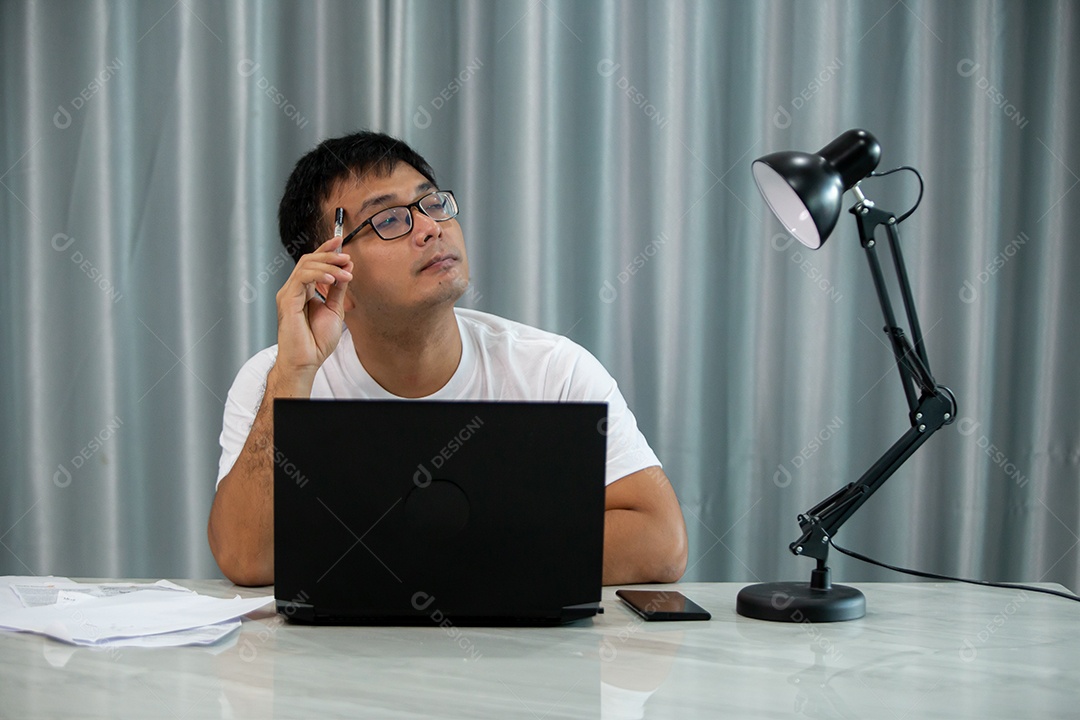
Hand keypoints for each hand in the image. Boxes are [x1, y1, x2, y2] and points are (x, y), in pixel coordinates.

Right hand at [274, 237, 353, 378]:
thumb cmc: (317, 341)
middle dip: (329, 255)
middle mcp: (294, 290)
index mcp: (304, 291)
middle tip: (347, 258)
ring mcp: (289, 294)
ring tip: (345, 273)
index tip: (339, 240)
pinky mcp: (286, 300)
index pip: (313, 263)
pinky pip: (301, 278)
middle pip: (308, 260)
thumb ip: (338, 289)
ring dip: (328, 266)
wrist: (307, 360)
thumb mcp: (335, 310)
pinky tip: (332, 279)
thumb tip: (346, 268)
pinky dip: (318, 274)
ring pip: (305, 266)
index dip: (325, 250)